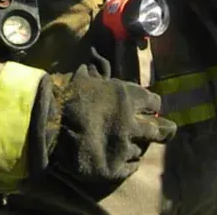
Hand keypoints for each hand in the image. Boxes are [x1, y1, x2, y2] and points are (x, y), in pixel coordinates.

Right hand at [45, 54, 176, 187]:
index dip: (153, 106)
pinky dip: (129, 163)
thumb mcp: (89, 78)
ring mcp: (124, 148)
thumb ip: (102, 70)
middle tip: (167, 131)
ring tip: (131, 144)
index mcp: (129, 98)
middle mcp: (132, 123)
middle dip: (165, 130)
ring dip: (137, 145)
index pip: (155, 102)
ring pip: (142, 149)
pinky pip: (130, 167)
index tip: (151, 108)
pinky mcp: (114, 169)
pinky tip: (124, 160)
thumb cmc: (68, 96)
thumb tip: (99, 47)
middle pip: (160, 130)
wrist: (49, 126)